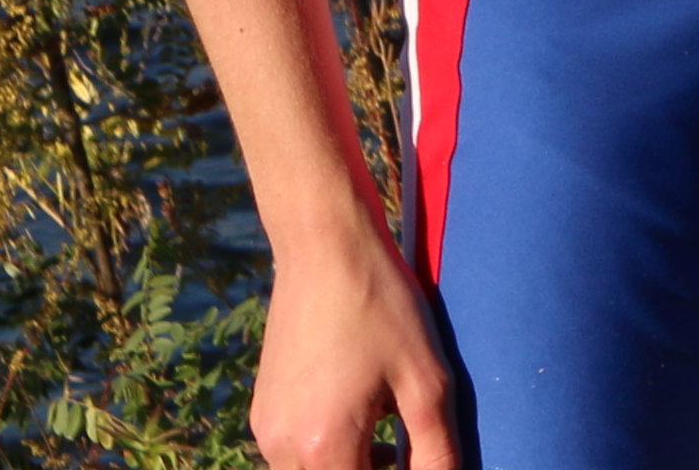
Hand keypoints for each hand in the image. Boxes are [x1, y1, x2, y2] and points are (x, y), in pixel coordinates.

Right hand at [248, 230, 462, 469]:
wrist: (324, 251)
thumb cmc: (382, 308)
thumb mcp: (425, 379)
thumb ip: (435, 448)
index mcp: (323, 446)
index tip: (418, 458)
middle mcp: (281, 448)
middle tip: (404, 448)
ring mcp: (265, 431)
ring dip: (351, 467)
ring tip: (392, 438)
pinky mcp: (262, 413)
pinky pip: (295, 455)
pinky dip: (330, 452)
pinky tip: (366, 416)